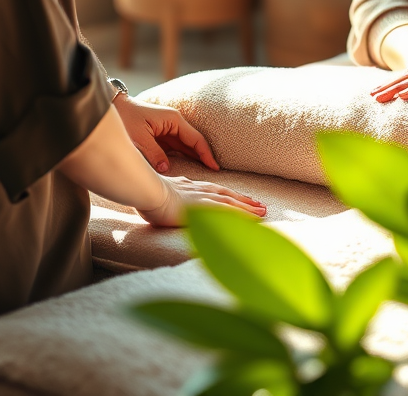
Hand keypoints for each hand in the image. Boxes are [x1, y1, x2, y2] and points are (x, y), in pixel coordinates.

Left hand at [113, 94, 219, 173]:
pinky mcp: (160, 135)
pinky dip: (182, 158)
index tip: (215, 168)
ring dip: (194, 159)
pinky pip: (175, 148)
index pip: (196, 139)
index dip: (206, 154)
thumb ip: (154, 154)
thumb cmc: (126, 118)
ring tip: (205, 174)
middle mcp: (174, 123)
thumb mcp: (139, 138)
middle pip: (193, 143)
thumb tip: (167, 169)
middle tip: (214, 175)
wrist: (114, 107)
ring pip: (185, 147)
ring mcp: (167, 129)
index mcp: (173, 120)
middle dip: (203, 158)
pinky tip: (188, 168)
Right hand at [136, 175, 266, 227]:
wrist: (146, 189)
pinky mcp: (202, 208)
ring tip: (262, 212)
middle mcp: (198, 190)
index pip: (214, 191)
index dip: (228, 195)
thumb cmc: (146, 191)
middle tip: (260, 206)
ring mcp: (201, 199)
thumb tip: (169, 200)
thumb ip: (167, 195)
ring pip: (230, 204)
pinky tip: (250, 220)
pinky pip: (227, 212)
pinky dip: (239, 216)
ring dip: (247, 208)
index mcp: (188, 186)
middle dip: (243, 201)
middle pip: (226, 195)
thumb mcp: (159, 192)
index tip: (241, 199)